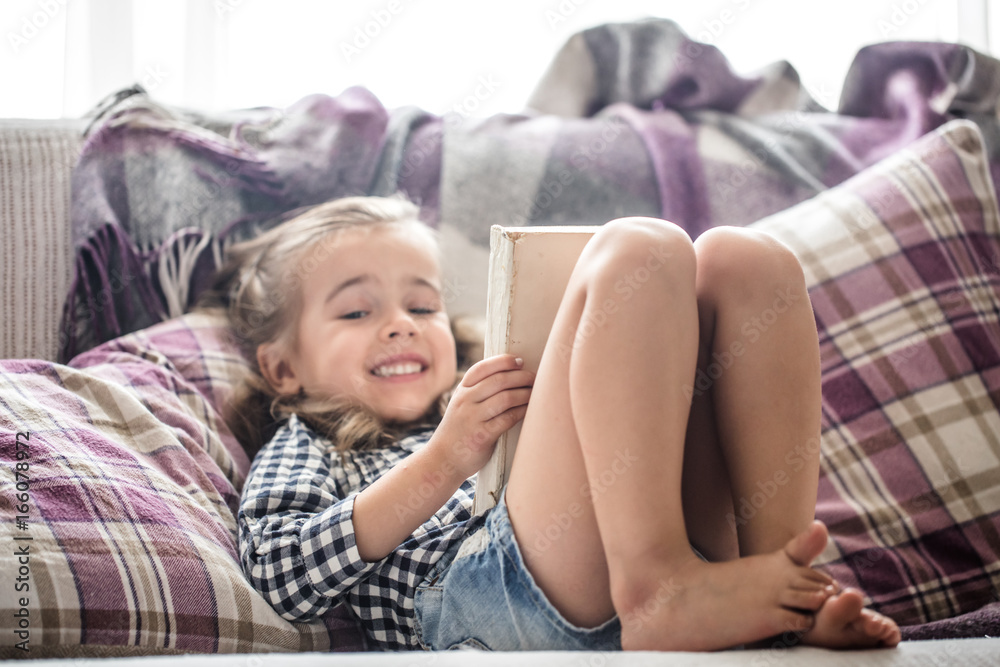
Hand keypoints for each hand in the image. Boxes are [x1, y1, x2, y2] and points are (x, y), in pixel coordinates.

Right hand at [431, 354, 534, 478]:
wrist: (443, 459)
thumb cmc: (459, 430)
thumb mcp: (461, 405)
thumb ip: (478, 391)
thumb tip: (510, 376)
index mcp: (461, 390)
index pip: (483, 368)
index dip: (503, 362)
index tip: (520, 361)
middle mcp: (465, 401)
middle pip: (498, 380)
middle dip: (521, 377)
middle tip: (534, 378)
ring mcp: (472, 418)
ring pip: (505, 398)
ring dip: (525, 394)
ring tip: (535, 393)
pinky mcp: (482, 435)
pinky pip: (507, 419)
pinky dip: (521, 412)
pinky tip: (529, 410)